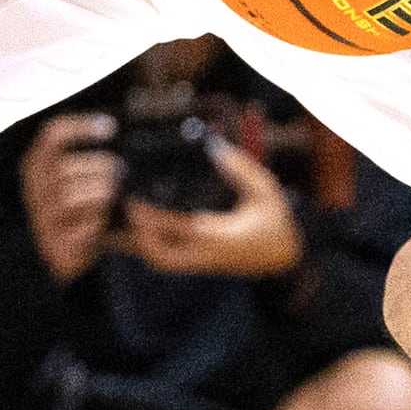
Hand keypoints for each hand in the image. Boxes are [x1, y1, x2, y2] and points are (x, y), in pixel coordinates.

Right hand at [22, 112, 126, 283]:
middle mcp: (33, 191)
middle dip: (101, 166)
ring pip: (74, 196)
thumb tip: (119, 125)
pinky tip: (102, 222)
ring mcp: (42, 220)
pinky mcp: (57, 246)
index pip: (52, 135)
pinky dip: (99, 222)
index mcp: (35, 166)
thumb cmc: (78, 207)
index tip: (111, 126)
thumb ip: (88, 152)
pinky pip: (84, 226)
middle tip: (120, 170)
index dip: (81, 126)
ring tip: (111, 195)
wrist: (66, 257)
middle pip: (66, 167)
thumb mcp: (76, 176)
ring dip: (103, 194)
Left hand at [122, 138, 302, 278]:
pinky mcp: (200, 264)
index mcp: (219, 235)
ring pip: (161, 261)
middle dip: (138, 235)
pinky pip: (168, 260)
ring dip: (142, 243)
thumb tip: (215, 145)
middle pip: (160, 255)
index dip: (151, 216)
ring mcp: (201, 262)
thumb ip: (241, 168)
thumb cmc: (275, 224)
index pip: (177, 228)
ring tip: (131, 216)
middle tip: (127, 208)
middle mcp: (205, 253)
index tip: (134, 199)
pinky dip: (152, 247)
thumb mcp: (265, 192)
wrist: (284, 259)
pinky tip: (145, 228)